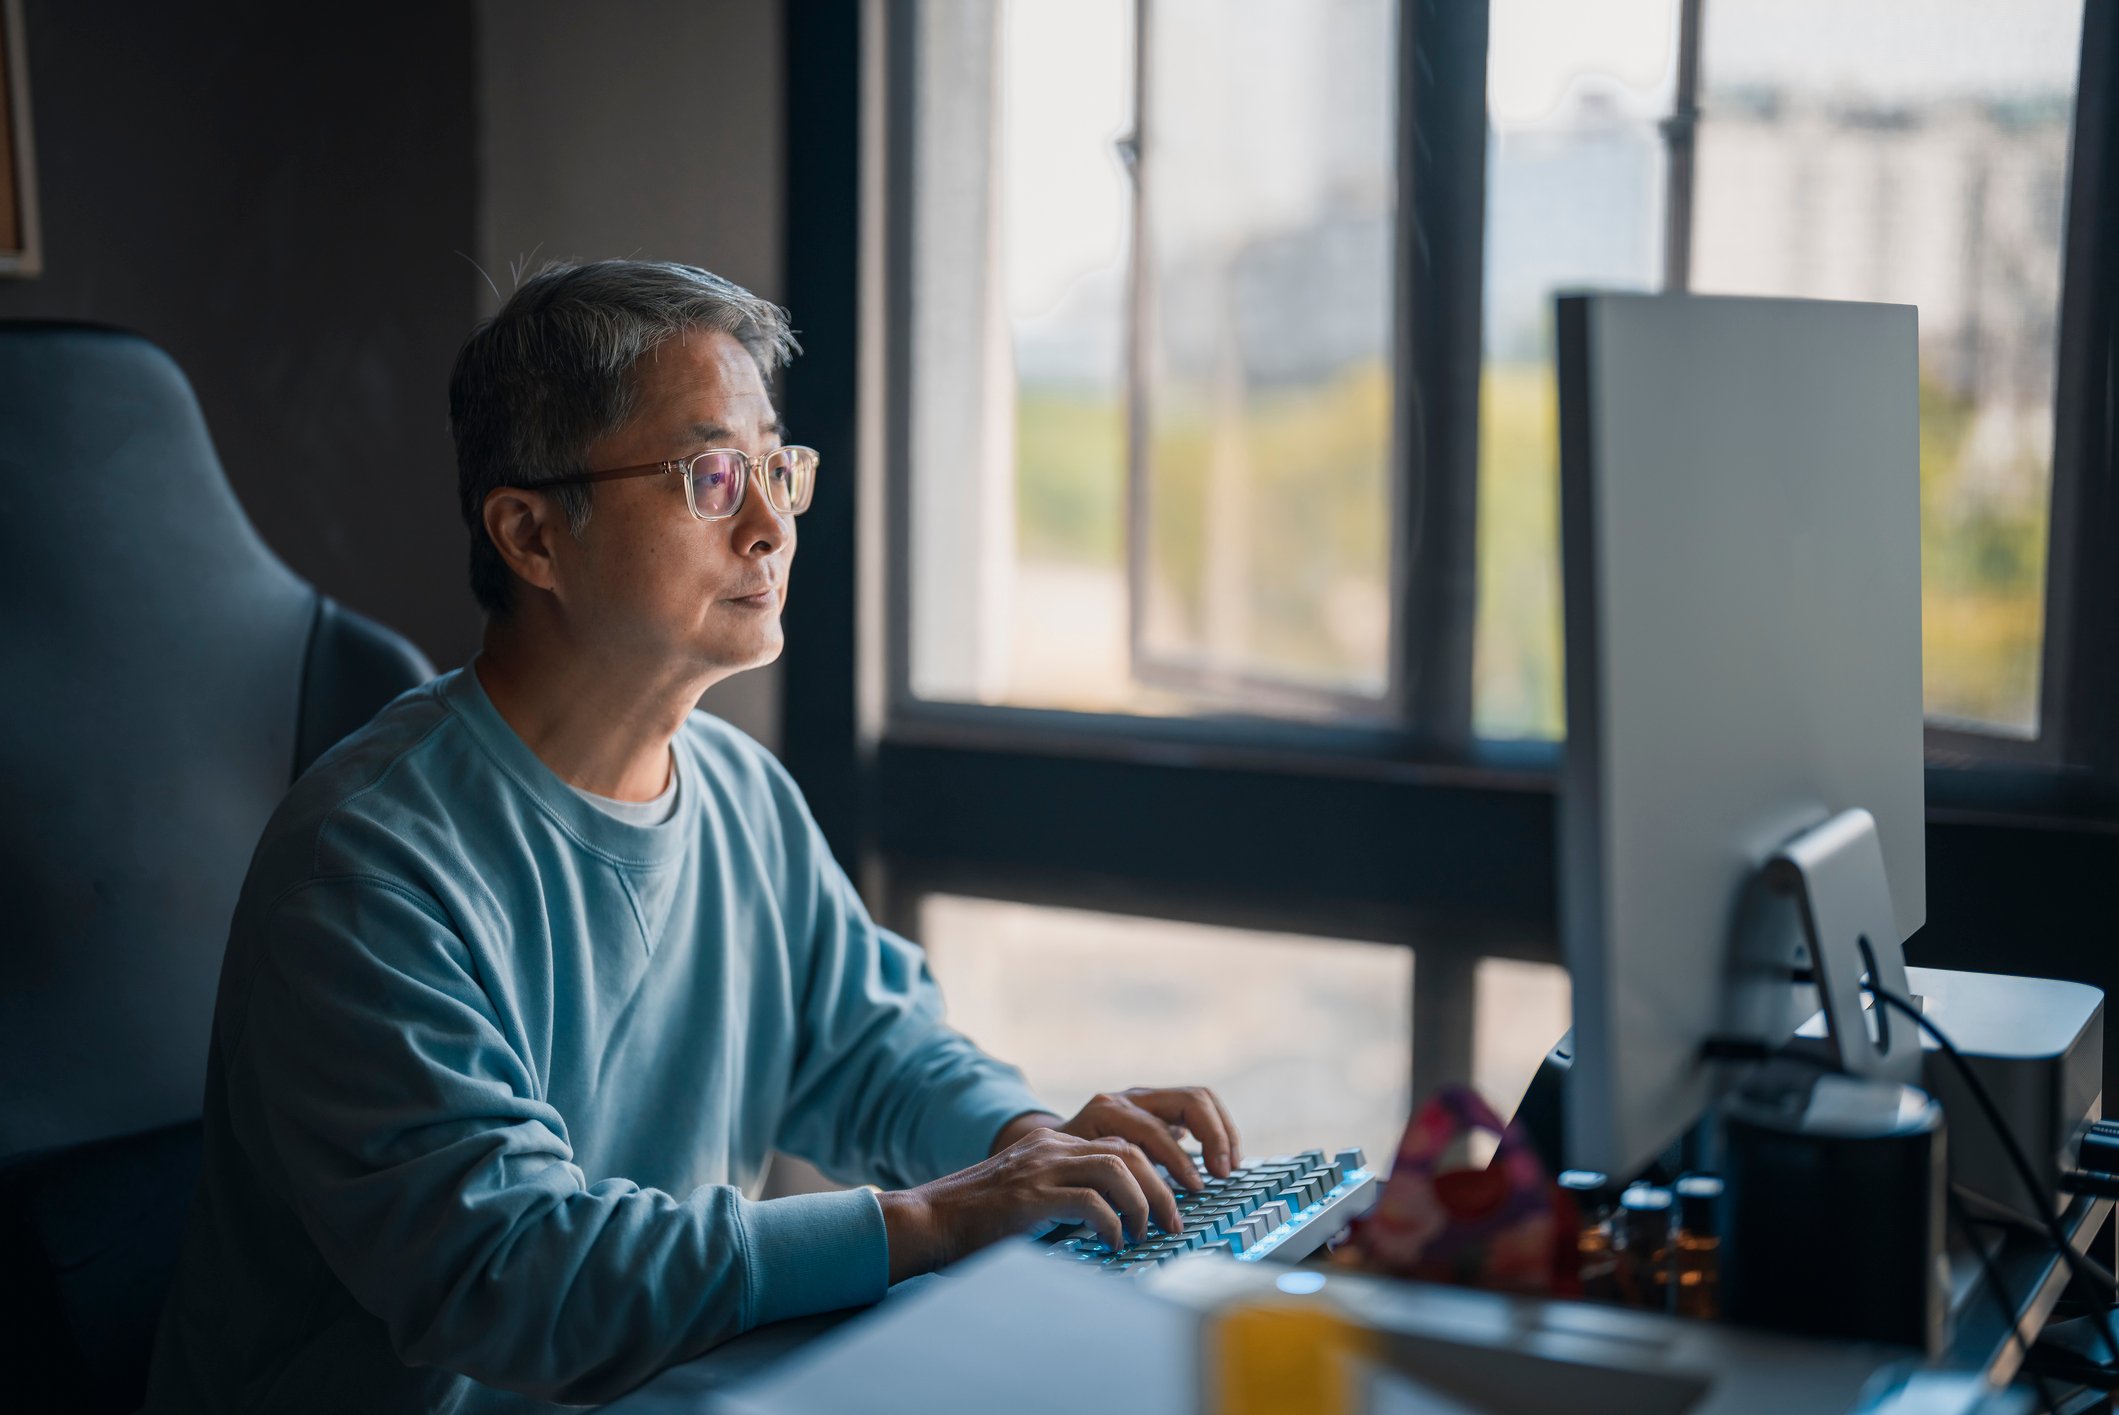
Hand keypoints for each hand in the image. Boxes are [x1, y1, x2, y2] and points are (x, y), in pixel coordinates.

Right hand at [877, 1086, 1242, 1281]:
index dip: (1158, 1165)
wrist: (927, 1220)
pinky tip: (1111, 1243)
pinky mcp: (1030, 1197)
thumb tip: (1117, 1218)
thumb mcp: (1032, 1197)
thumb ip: (1069, 1196)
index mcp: (1055, 1146)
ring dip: (1143, 1204)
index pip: (1123, 1140)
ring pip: (1117, 1168)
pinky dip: (1111, 1224)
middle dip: (1163, 1186)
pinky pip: (1090, 1203)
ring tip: (1147, 1233)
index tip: (1176, 1197)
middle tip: (1175, 1221)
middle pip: (1130, 1150)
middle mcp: (1051, 1148)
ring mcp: (1040, 1169)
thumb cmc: (978, 1221)